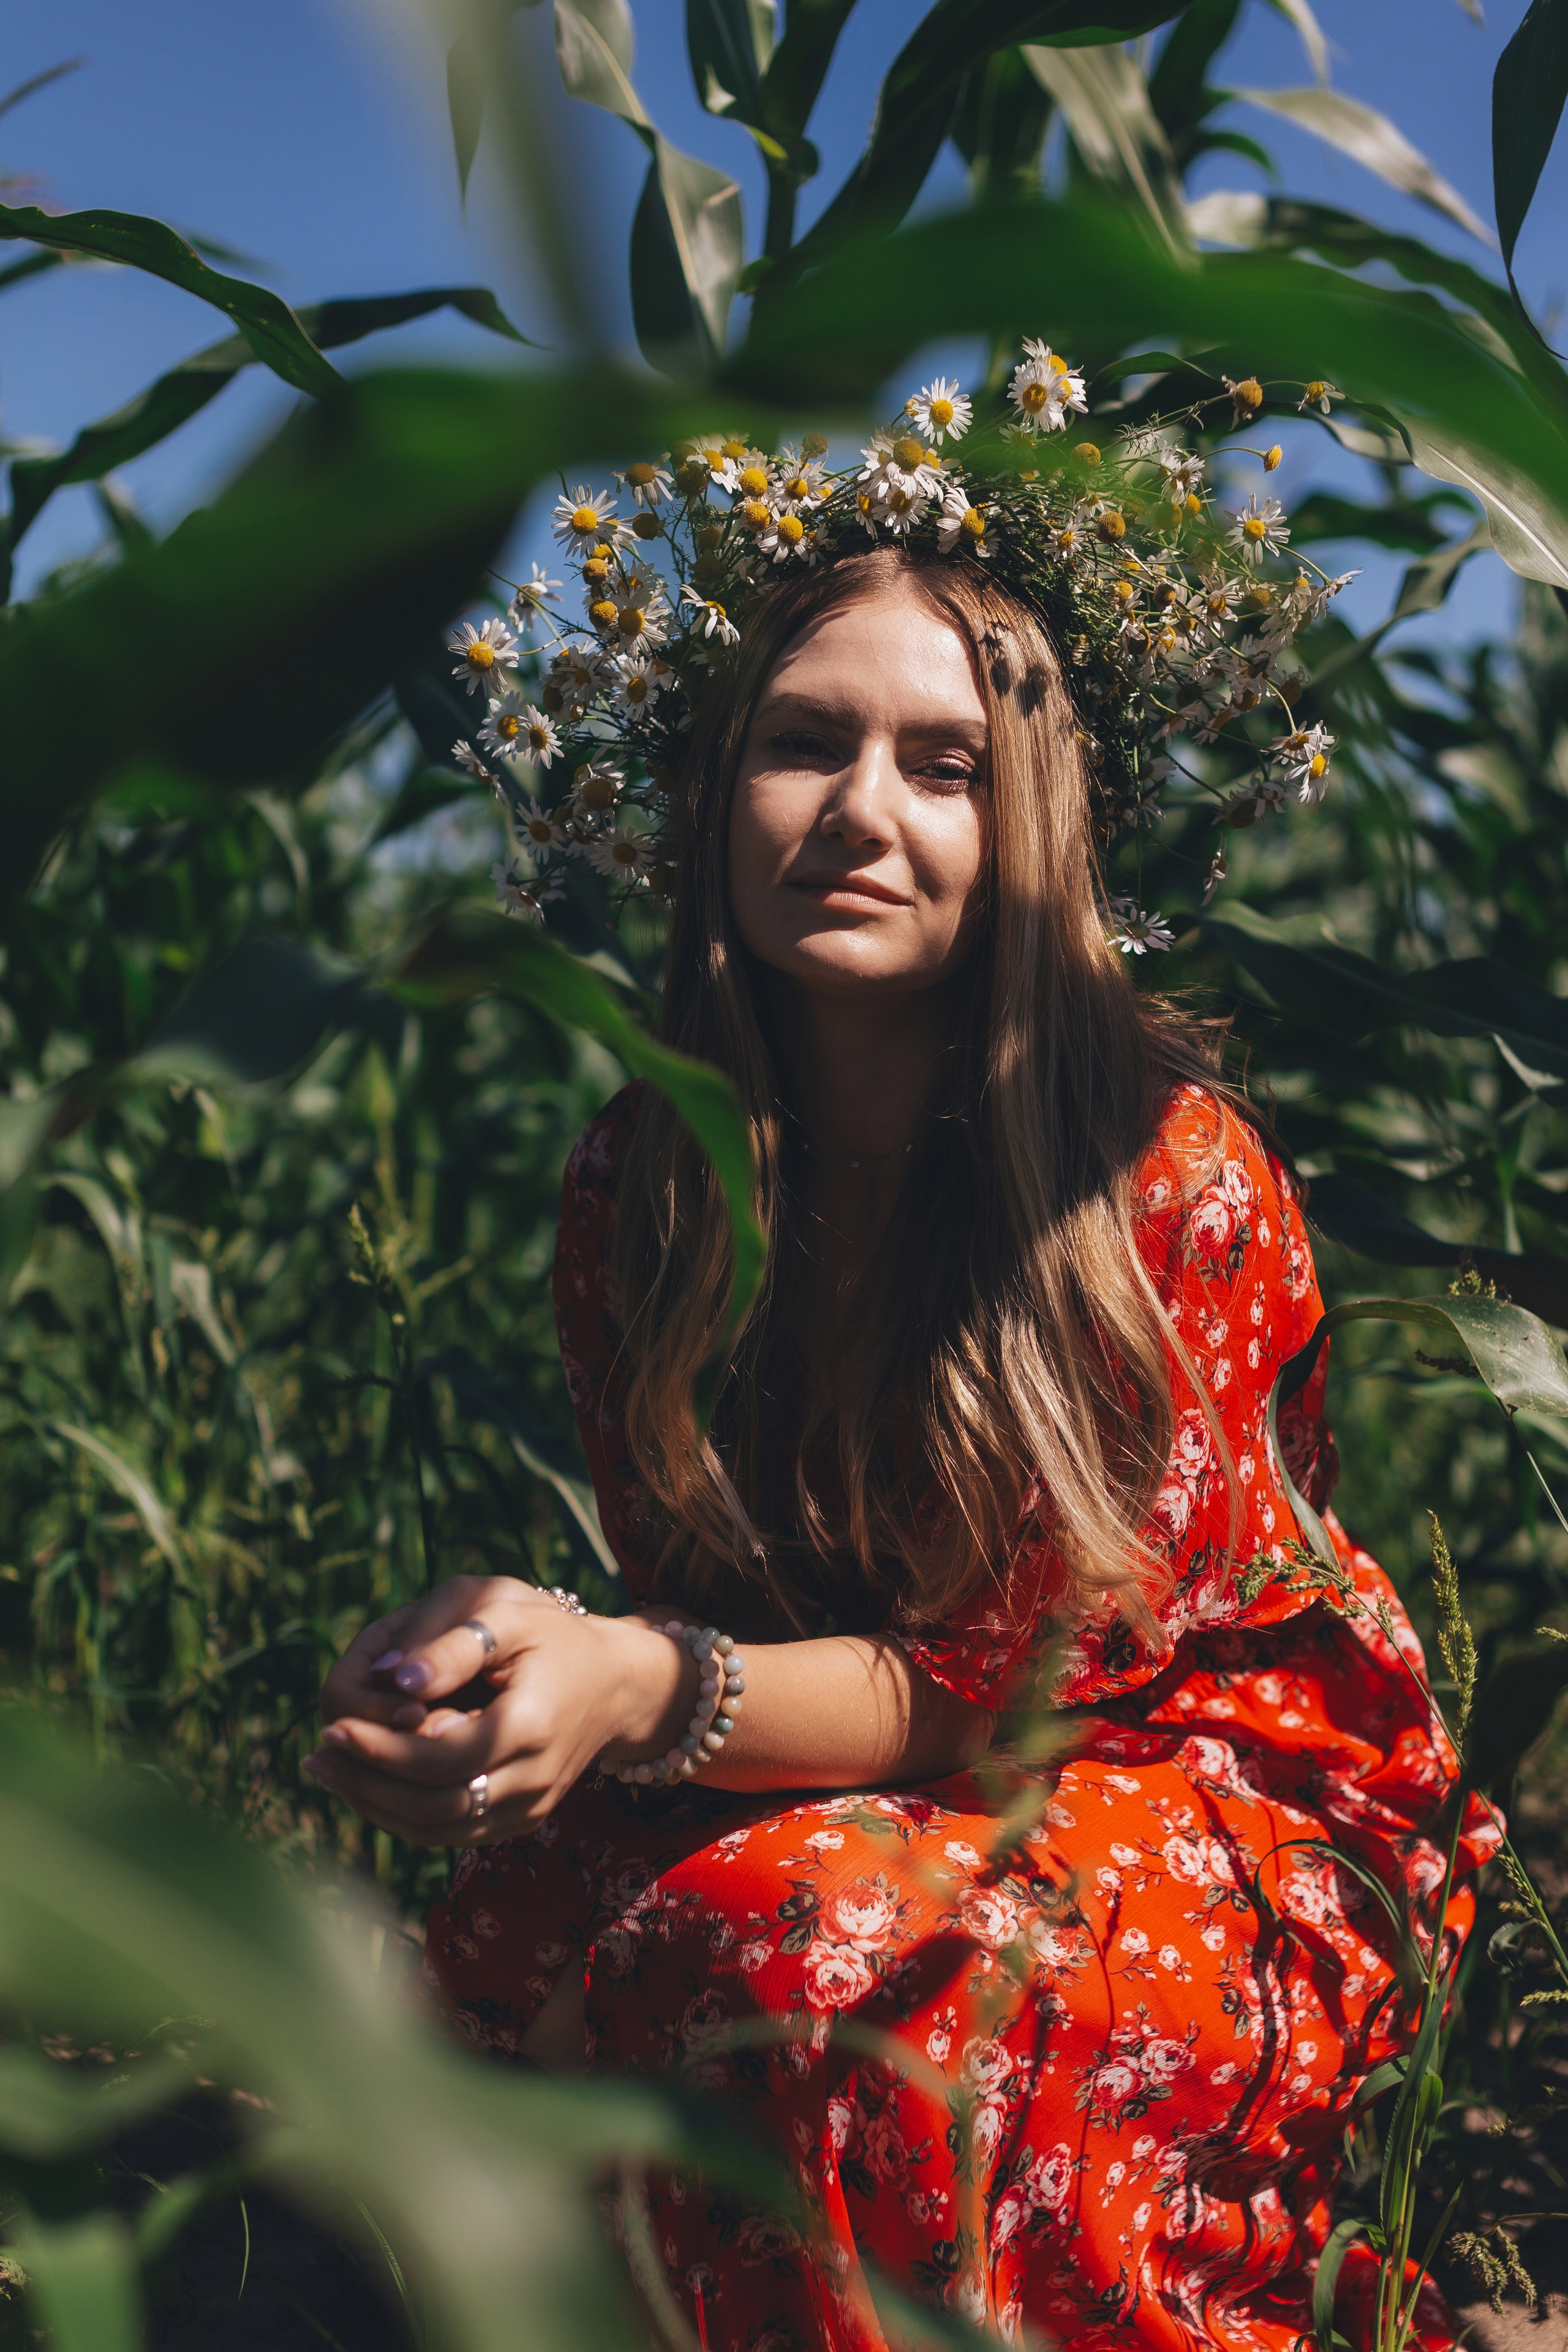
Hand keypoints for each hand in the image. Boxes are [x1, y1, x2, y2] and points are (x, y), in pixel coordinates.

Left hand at [304, 1575, 690, 1844]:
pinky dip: (403, 1815)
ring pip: (437, 1831)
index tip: (331, 1726)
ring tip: (329, 1771)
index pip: (439, 1759)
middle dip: (366, 1783)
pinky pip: (452, 1833)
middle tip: (317, 1754)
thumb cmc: (552, 1635)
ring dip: (376, 1806)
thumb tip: (391, 1681)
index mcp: (530, 1725)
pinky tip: (367, 1785)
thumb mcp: (507, 1611)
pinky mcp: (522, 1821)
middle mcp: (534, 1781)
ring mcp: (530, 1809)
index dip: (379, 1749)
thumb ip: (450, 1642)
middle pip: (432, 1807)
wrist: (615, 1683)